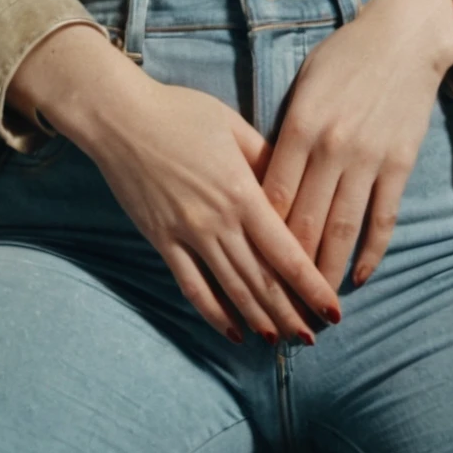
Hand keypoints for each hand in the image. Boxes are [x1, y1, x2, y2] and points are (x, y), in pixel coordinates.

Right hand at [84, 73, 343, 343]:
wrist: (119, 118)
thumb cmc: (180, 112)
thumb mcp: (234, 127)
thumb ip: (267, 159)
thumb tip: (294, 187)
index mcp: (243, 193)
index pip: (287, 252)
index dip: (312, 286)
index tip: (332, 309)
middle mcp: (219, 221)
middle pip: (262, 280)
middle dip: (291, 313)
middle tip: (312, 338)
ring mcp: (187, 234)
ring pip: (231, 288)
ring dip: (258, 318)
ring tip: (280, 340)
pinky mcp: (161, 240)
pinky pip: (191, 285)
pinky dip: (213, 313)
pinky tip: (233, 331)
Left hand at [259, 0, 452, 291]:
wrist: (405, 37)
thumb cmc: (343, 58)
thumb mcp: (303, 87)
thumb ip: (283, 134)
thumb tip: (264, 183)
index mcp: (300, 128)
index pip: (273, 196)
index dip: (258, 237)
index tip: (244, 268)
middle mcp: (332, 148)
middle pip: (304, 222)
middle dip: (287, 269)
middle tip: (273, 301)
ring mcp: (368, 159)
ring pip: (342, 229)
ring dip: (326, 272)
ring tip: (313, 306)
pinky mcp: (399, 164)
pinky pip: (382, 218)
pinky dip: (370, 252)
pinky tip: (358, 277)